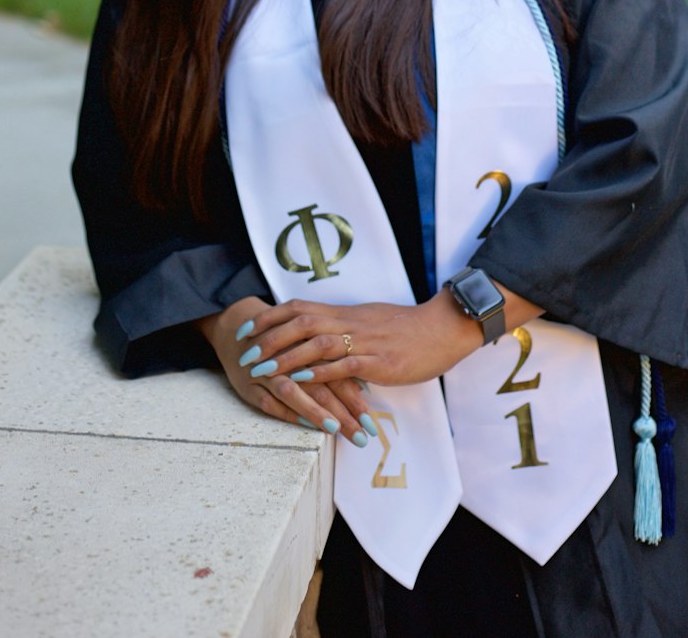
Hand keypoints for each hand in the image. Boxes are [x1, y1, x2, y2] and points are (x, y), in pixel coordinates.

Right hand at [194, 297, 373, 448]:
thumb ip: (332, 363)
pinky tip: (305, 424)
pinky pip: (270, 401)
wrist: (239, 328)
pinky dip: (287, 411)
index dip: (357, 401)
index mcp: (310, 347)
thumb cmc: (282, 341)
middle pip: (321, 386)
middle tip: (363, 437)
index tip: (373, 425)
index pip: (338, 377)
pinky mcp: (250, 386)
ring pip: (295, 391)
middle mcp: (291, 359)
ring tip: (336, 430)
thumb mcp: (307, 346)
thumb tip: (365, 384)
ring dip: (317, 412)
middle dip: (343, 413)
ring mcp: (268, 373)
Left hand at [241, 290, 484, 389]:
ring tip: (263, 370)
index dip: (270, 316)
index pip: (300, 306)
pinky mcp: (378, 361)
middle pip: (301, 321)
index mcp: (346, 312)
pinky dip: (319, 373)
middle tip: (246, 353)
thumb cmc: (407, 328)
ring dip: (286, 356)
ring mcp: (364, 341)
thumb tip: (321, 334)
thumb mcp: (370, 321)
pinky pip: (343, 366)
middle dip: (270, 337)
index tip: (247, 328)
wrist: (442, 329)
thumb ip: (345, 327)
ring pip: (317, 343)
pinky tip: (301, 381)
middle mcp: (350, 322)